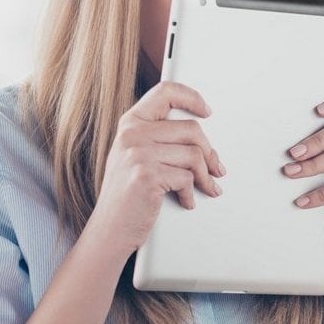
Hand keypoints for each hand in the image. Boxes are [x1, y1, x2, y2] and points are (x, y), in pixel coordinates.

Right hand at [92, 81, 224, 253]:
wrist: (108, 230)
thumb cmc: (125, 197)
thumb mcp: (135, 157)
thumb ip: (159, 139)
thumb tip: (201, 140)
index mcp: (130, 123)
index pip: (166, 92)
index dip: (191, 97)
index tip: (206, 111)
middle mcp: (132, 134)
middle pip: (191, 129)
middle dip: (209, 152)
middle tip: (215, 167)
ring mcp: (138, 153)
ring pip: (194, 155)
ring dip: (205, 176)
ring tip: (205, 186)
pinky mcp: (147, 175)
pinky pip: (188, 178)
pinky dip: (191, 193)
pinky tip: (186, 200)